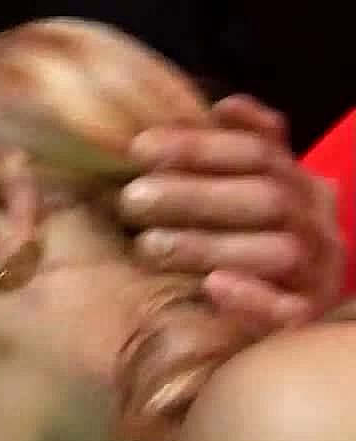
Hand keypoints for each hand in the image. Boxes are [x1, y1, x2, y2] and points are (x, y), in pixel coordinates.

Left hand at [121, 94, 345, 329]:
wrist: (204, 329)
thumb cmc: (201, 244)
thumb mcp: (202, 193)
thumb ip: (208, 153)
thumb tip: (222, 107)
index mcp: (290, 181)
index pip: (258, 150)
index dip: (200, 145)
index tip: (139, 147)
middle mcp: (312, 221)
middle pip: (269, 196)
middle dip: (196, 194)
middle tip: (131, 198)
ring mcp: (314, 271)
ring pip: (278, 251)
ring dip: (210, 244)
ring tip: (148, 245)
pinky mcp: (302, 319)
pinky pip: (289, 312)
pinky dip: (253, 298)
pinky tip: (213, 286)